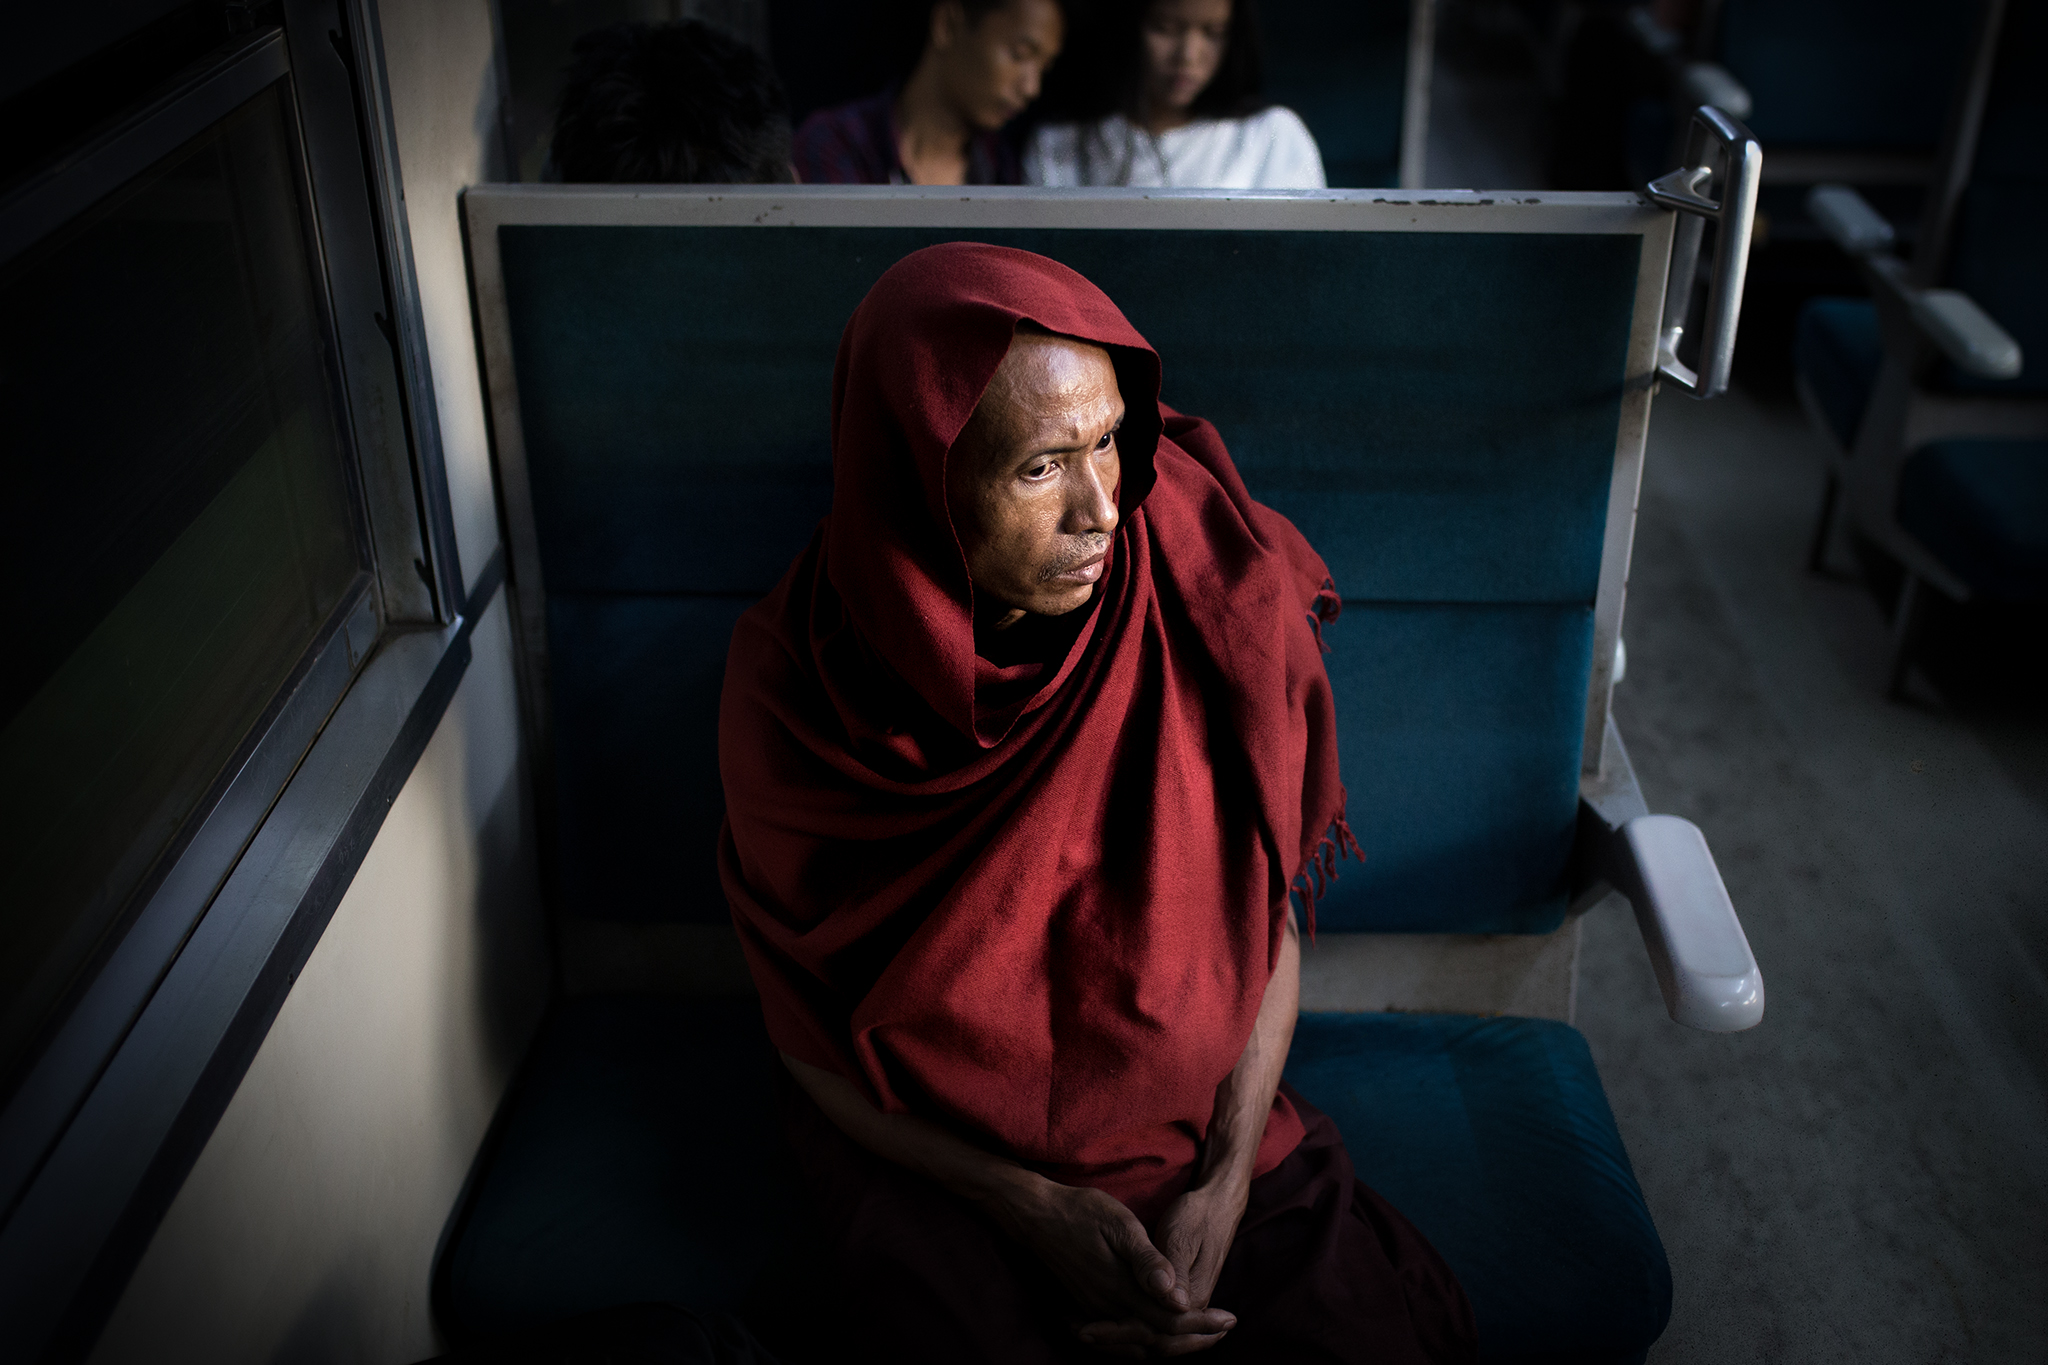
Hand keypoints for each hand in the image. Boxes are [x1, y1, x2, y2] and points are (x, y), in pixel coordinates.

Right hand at [993, 1178, 1236, 1355]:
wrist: (1037, 1216)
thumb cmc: (1082, 1212)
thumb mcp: (1119, 1224)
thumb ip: (1146, 1261)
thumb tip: (1174, 1294)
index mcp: (1121, 1288)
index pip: (1170, 1320)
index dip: (1203, 1323)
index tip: (1230, 1319)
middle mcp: (1108, 1308)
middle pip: (1158, 1342)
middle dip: (1196, 1340)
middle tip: (1224, 1331)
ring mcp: (1096, 1312)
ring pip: (1140, 1347)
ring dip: (1174, 1346)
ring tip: (1202, 1336)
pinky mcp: (1088, 1309)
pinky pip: (1123, 1342)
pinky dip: (1147, 1345)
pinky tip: (1160, 1336)